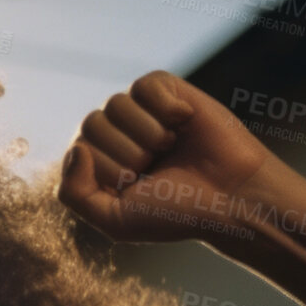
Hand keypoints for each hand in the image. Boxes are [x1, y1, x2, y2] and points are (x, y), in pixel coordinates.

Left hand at [56, 70, 275, 245]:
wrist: (230, 197)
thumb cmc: (175, 213)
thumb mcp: (116, 220)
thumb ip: (75, 194)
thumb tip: (77, 149)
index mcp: (98, 164)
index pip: (78, 150)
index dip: (109, 170)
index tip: (138, 186)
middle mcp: (115, 135)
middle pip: (93, 123)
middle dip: (128, 152)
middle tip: (157, 166)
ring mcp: (141, 112)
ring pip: (116, 103)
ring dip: (148, 133)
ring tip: (171, 147)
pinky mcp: (168, 92)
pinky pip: (145, 85)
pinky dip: (165, 106)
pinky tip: (185, 121)